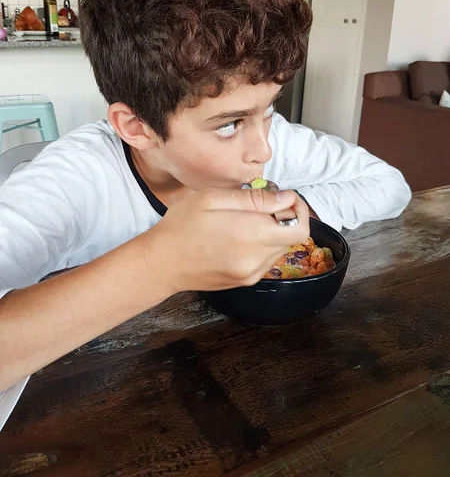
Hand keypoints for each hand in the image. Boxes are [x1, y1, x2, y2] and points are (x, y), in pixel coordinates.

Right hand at [144, 188, 309, 295]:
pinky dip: (262, 245)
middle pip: (292, 238)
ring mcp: (252, 273)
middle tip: (263, 204)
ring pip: (280, 249)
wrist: (161, 263)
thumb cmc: (181, 225)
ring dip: (273, 232)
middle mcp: (256, 259)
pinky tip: (240, 236)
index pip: (299, 227)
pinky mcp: (245, 281)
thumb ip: (255, 198)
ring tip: (247, 220)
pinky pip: (267, 260)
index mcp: (251, 234)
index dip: (299, 210)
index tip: (285, 197)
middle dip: (285, 218)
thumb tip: (286, 198)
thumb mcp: (213, 198)